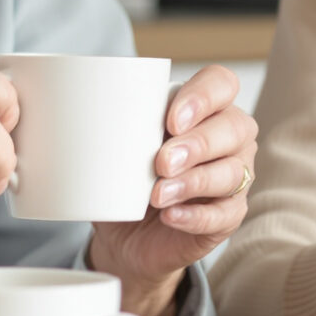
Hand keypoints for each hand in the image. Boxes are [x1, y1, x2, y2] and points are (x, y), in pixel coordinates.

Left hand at [89, 65, 258, 315]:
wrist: (125, 233)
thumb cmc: (126, 177)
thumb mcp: (117, 146)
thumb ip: (112, 124)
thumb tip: (80, 112)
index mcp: (205, 108)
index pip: (222, 83)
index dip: (203, 97)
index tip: (171, 120)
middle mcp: (230, 138)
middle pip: (235, 128)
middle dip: (197, 144)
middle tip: (161, 162)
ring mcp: (235, 177)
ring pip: (233, 172)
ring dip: (194, 182)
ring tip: (158, 194)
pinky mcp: (228, 215)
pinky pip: (224, 213)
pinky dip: (195, 215)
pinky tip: (171, 216)